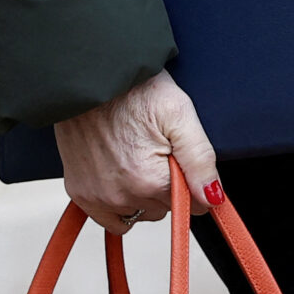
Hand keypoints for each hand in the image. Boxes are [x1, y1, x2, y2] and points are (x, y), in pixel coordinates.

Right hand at [54, 69, 221, 233]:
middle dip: (167, 185)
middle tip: (156, 147)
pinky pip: (110, 218)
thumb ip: (199, 160)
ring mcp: (98, 198)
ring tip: (136, 154)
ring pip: (139, 212)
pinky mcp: (79, 193)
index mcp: (150, 181)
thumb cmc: (135, 88)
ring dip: (143, 194)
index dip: (191, 179)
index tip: (179, 155)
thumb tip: (213, 199)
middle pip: (164, 208)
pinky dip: (120, 204)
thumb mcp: (179, 113)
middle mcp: (121, 197)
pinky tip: (121, 174)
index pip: (192, 205)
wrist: (90, 75)